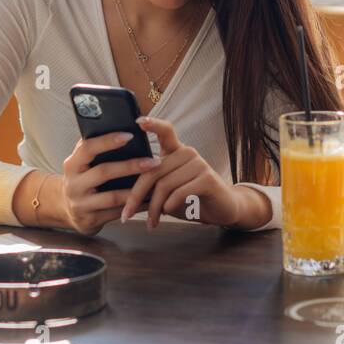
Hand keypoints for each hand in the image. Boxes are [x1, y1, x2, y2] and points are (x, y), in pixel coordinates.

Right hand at [59, 131, 162, 235]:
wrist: (66, 209)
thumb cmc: (82, 178)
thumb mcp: (82, 163)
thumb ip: (95, 148)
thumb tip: (121, 127)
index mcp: (71, 164)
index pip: (88, 148)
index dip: (108, 141)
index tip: (130, 135)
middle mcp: (73, 184)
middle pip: (104, 172)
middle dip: (131, 166)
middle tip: (154, 161)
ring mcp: (80, 204)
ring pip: (112, 197)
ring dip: (136, 190)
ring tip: (156, 183)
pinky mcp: (90, 220)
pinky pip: (117, 213)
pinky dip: (135, 207)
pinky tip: (150, 201)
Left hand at [121, 116, 244, 228]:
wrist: (223, 210)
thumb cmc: (190, 199)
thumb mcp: (167, 190)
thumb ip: (151, 185)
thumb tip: (120, 193)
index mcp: (176, 151)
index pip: (165, 131)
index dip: (152, 124)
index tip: (137, 120)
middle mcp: (187, 152)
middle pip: (152, 170)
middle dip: (136, 195)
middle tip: (126, 215)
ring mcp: (198, 163)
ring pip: (164, 185)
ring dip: (154, 208)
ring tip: (151, 222)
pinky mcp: (207, 178)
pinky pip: (179, 193)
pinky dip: (169, 206)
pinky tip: (167, 213)